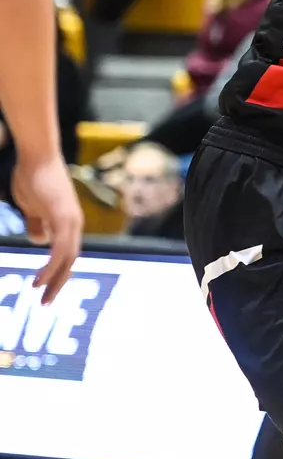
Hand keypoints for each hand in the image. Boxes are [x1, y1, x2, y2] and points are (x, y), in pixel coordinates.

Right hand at [10, 154, 82, 304]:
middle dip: (59, 282)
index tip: (44, 288)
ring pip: (67, 258)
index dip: (57, 272)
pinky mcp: (64, 218)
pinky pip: (60, 249)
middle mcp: (75, 224)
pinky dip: (51, 267)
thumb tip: (39, 241)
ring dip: (54, 280)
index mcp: (68, 222)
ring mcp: (72, 221)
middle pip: (71, 260)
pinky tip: (40, 280)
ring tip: (41, 296)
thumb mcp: (32, 207)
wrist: (35, 156)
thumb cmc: (32, 177)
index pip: (67, 254)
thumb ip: (37, 223)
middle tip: (45, 302)